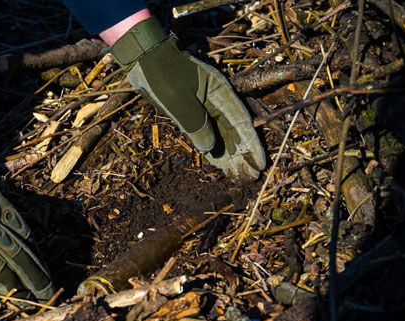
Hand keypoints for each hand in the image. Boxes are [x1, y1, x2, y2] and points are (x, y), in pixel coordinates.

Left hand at [111, 17, 265, 180]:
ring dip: (229, 154)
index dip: (251, 146)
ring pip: (221, 133)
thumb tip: (211, 148)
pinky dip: (212, 147)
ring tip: (236, 174)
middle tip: (249, 178)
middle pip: (234, 132)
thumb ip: (196, 124)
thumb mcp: (179, 101)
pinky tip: (217, 162)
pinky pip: (206, 132)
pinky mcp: (192, 111)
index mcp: (220, 94)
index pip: (242, 123)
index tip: (259, 165)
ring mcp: (204, 106)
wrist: (145, 59)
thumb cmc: (163, 75)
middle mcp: (217, 101)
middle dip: (242, 155)